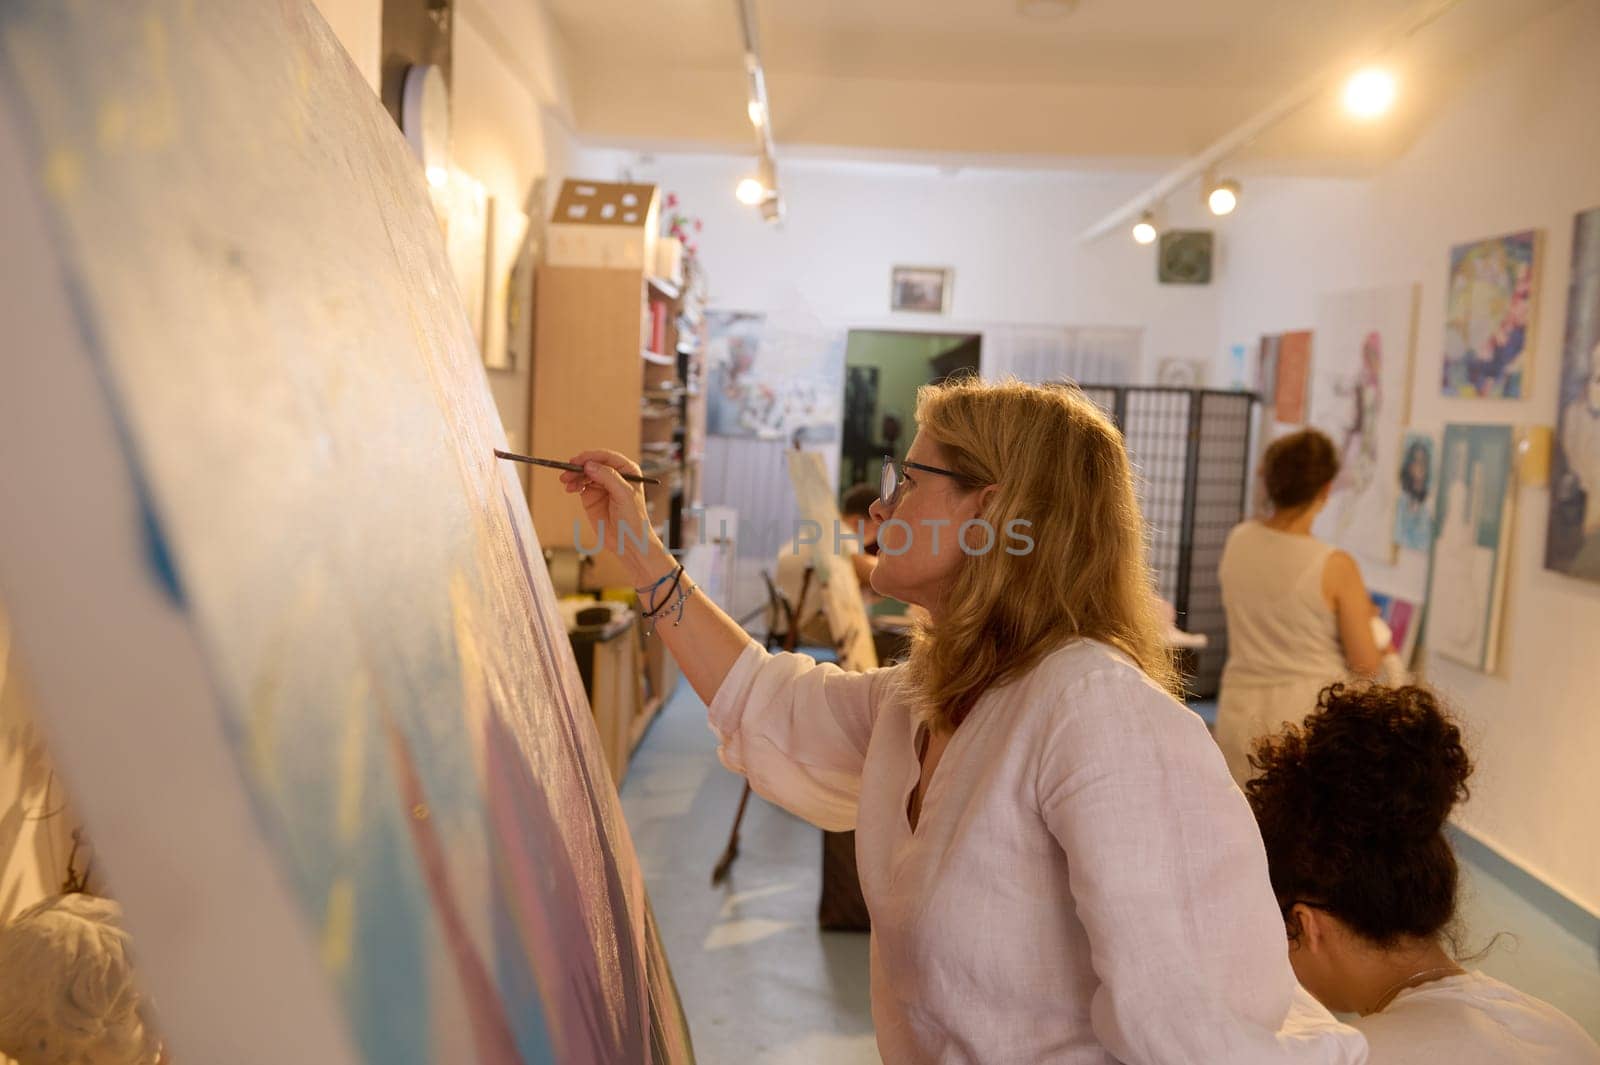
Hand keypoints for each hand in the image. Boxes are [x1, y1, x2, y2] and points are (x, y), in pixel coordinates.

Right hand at [559, 449, 666, 579]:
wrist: (627, 541)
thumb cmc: (633, 519)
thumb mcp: (623, 495)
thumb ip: (608, 477)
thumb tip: (589, 465)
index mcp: (627, 470)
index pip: (607, 457)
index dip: (591, 457)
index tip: (578, 460)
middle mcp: (614, 475)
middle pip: (593, 464)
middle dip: (579, 466)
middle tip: (567, 471)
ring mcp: (602, 485)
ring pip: (584, 473)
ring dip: (574, 475)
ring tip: (565, 481)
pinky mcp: (592, 496)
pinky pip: (580, 484)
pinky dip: (573, 484)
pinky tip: (569, 488)